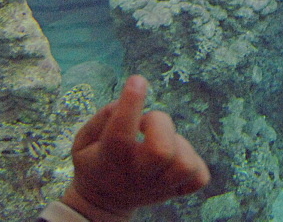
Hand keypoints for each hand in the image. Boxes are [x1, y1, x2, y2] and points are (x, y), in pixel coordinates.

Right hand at [60, 75, 209, 221]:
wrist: (103, 202)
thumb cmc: (96, 161)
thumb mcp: (83, 140)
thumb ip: (103, 117)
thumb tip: (129, 101)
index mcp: (110, 159)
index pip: (120, 133)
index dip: (131, 103)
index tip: (137, 80)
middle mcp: (137, 174)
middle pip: (161, 151)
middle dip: (158, 123)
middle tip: (145, 124)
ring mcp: (160, 186)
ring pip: (185, 164)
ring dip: (177, 144)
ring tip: (161, 142)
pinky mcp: (177, 191)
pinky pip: (199, 176)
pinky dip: (193, 162)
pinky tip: (175, 157)